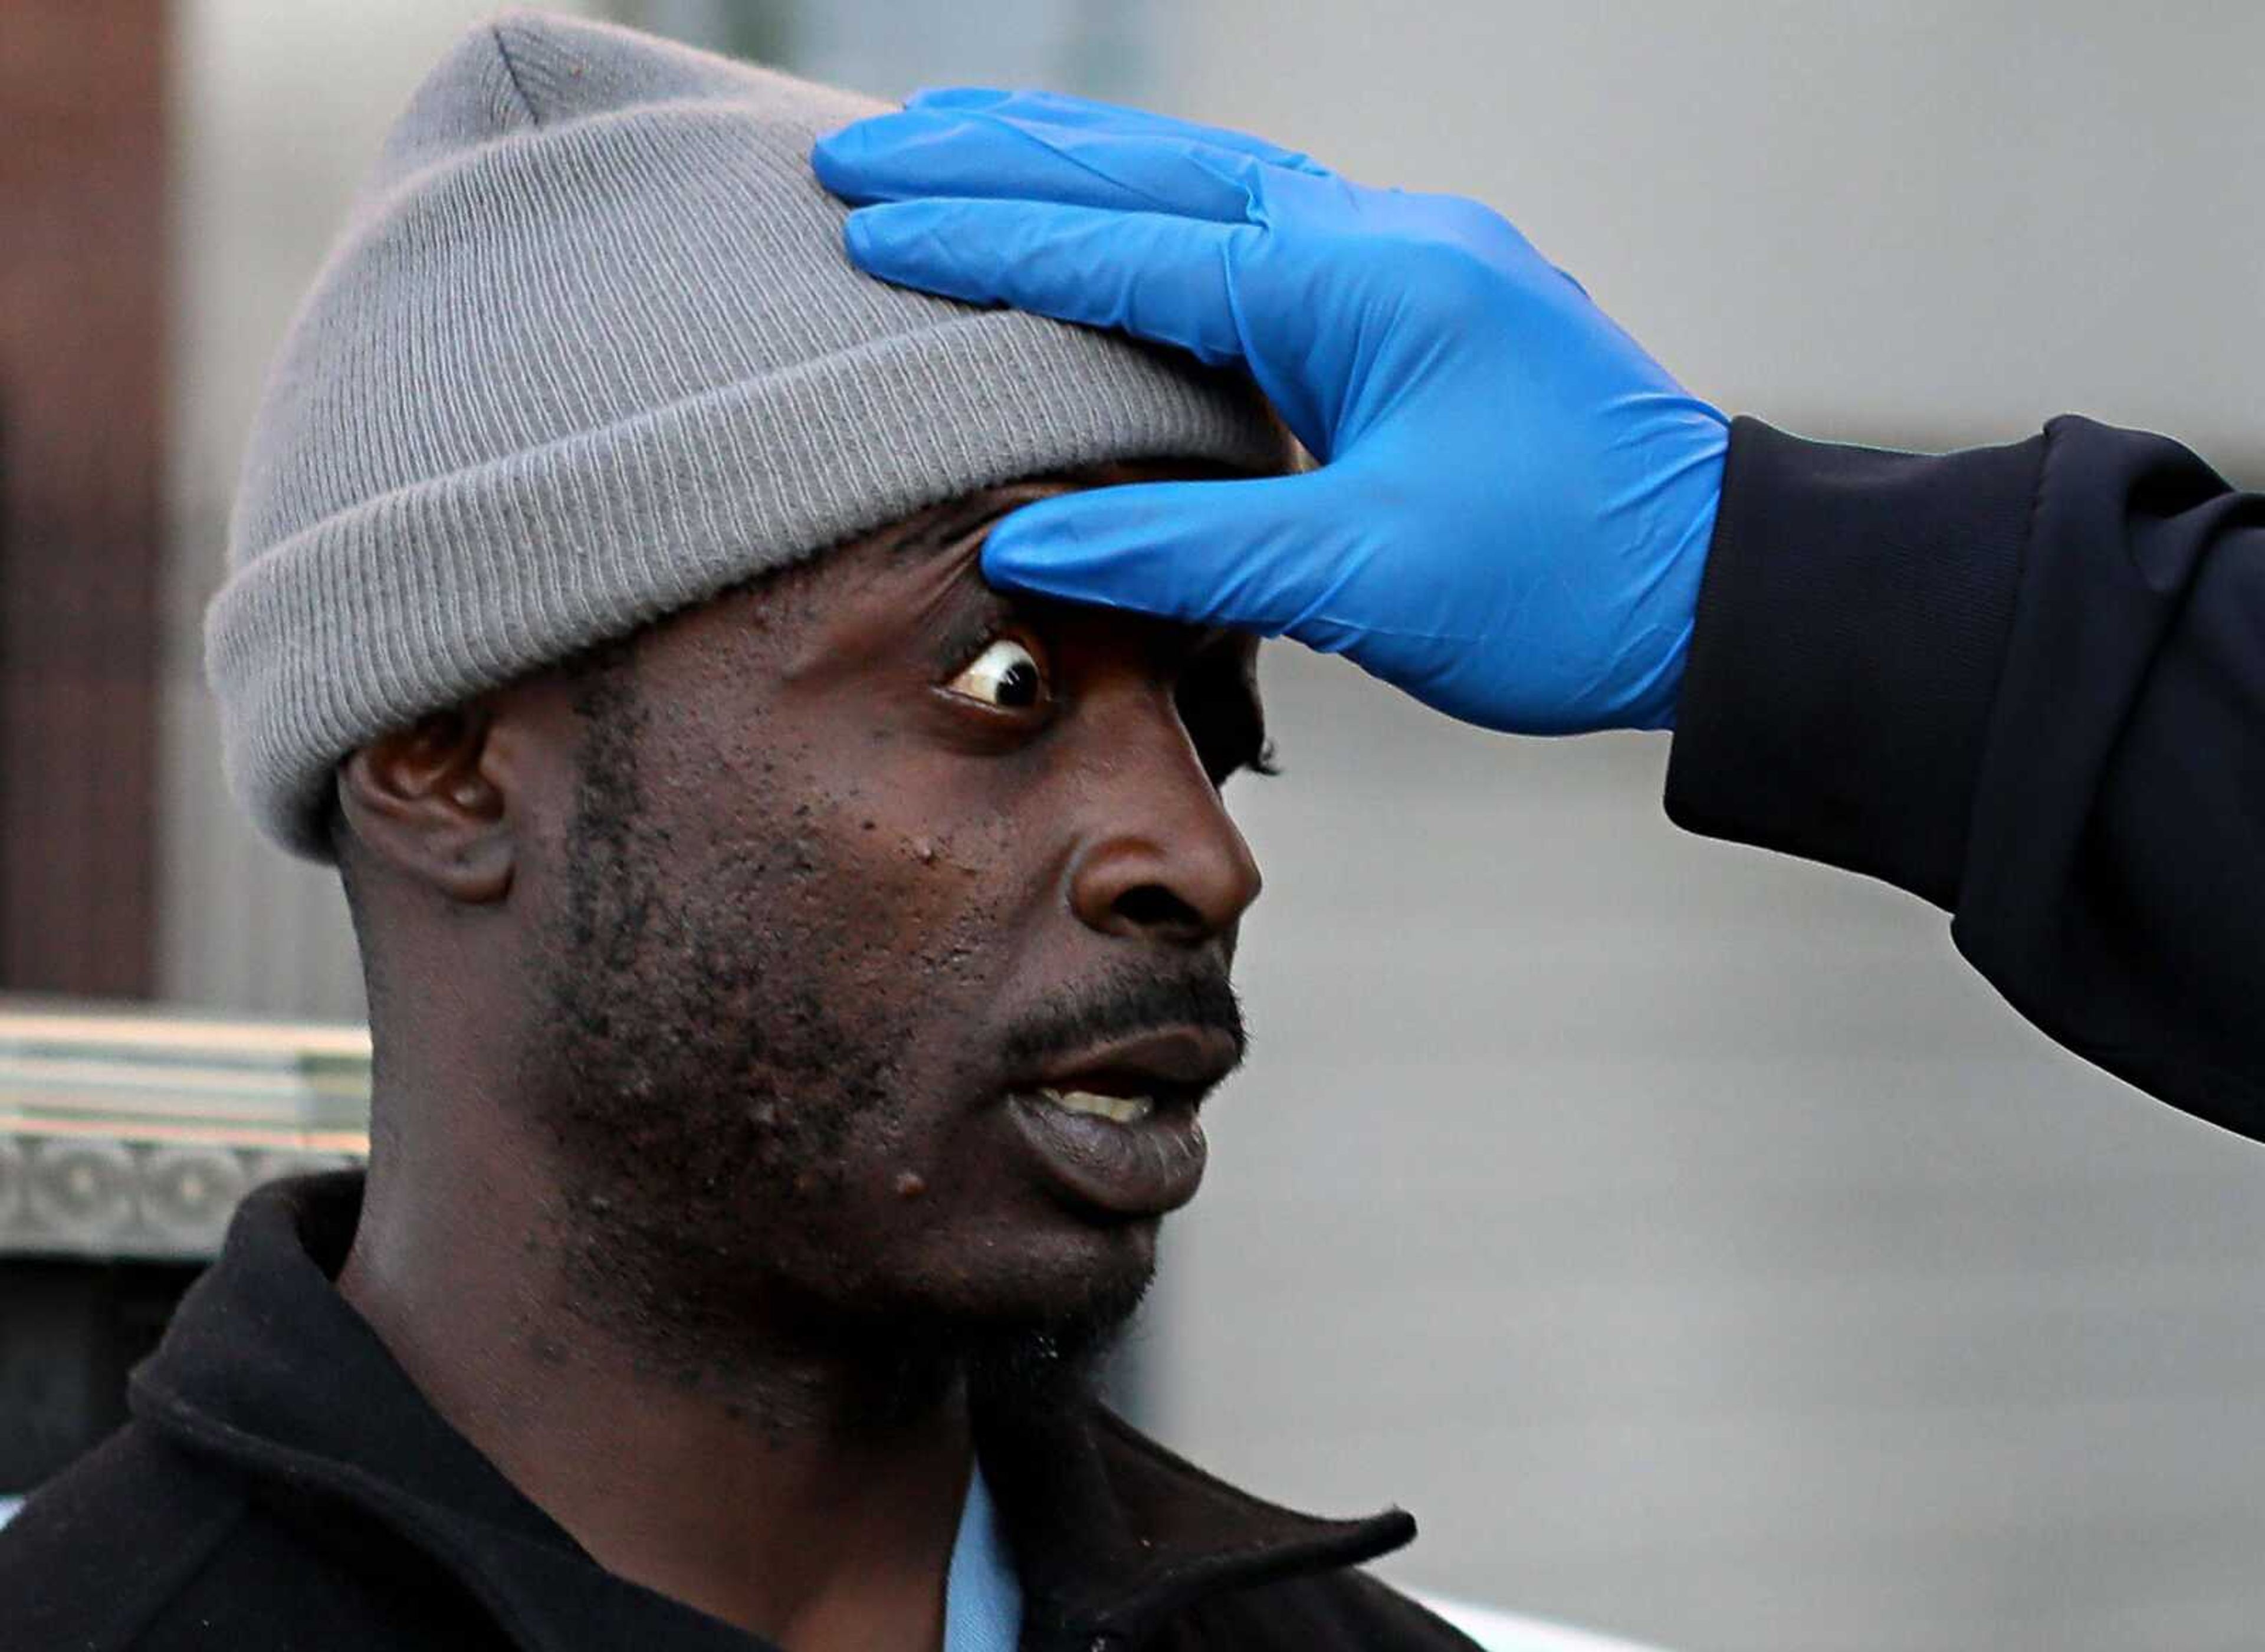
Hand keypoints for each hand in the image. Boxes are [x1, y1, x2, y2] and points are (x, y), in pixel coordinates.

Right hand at [814, 90, 1726, 732]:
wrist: (1726, 589)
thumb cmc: (1563, 584)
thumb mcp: (1362, 577)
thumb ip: (1185, 549)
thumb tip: (1024, 546)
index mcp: (1359, 285)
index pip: (1133, 249)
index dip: (991, 240)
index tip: (870, 222)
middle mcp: (1378, 241)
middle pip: (1157, 173)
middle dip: (1003, 157)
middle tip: (868, 145)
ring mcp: (1405, 261)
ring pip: (1209, 184)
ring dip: (1079, 166)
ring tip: (956, 142)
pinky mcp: (1418, 305)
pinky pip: (1262, 233)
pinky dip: (1162, 217)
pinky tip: (1112, 218)